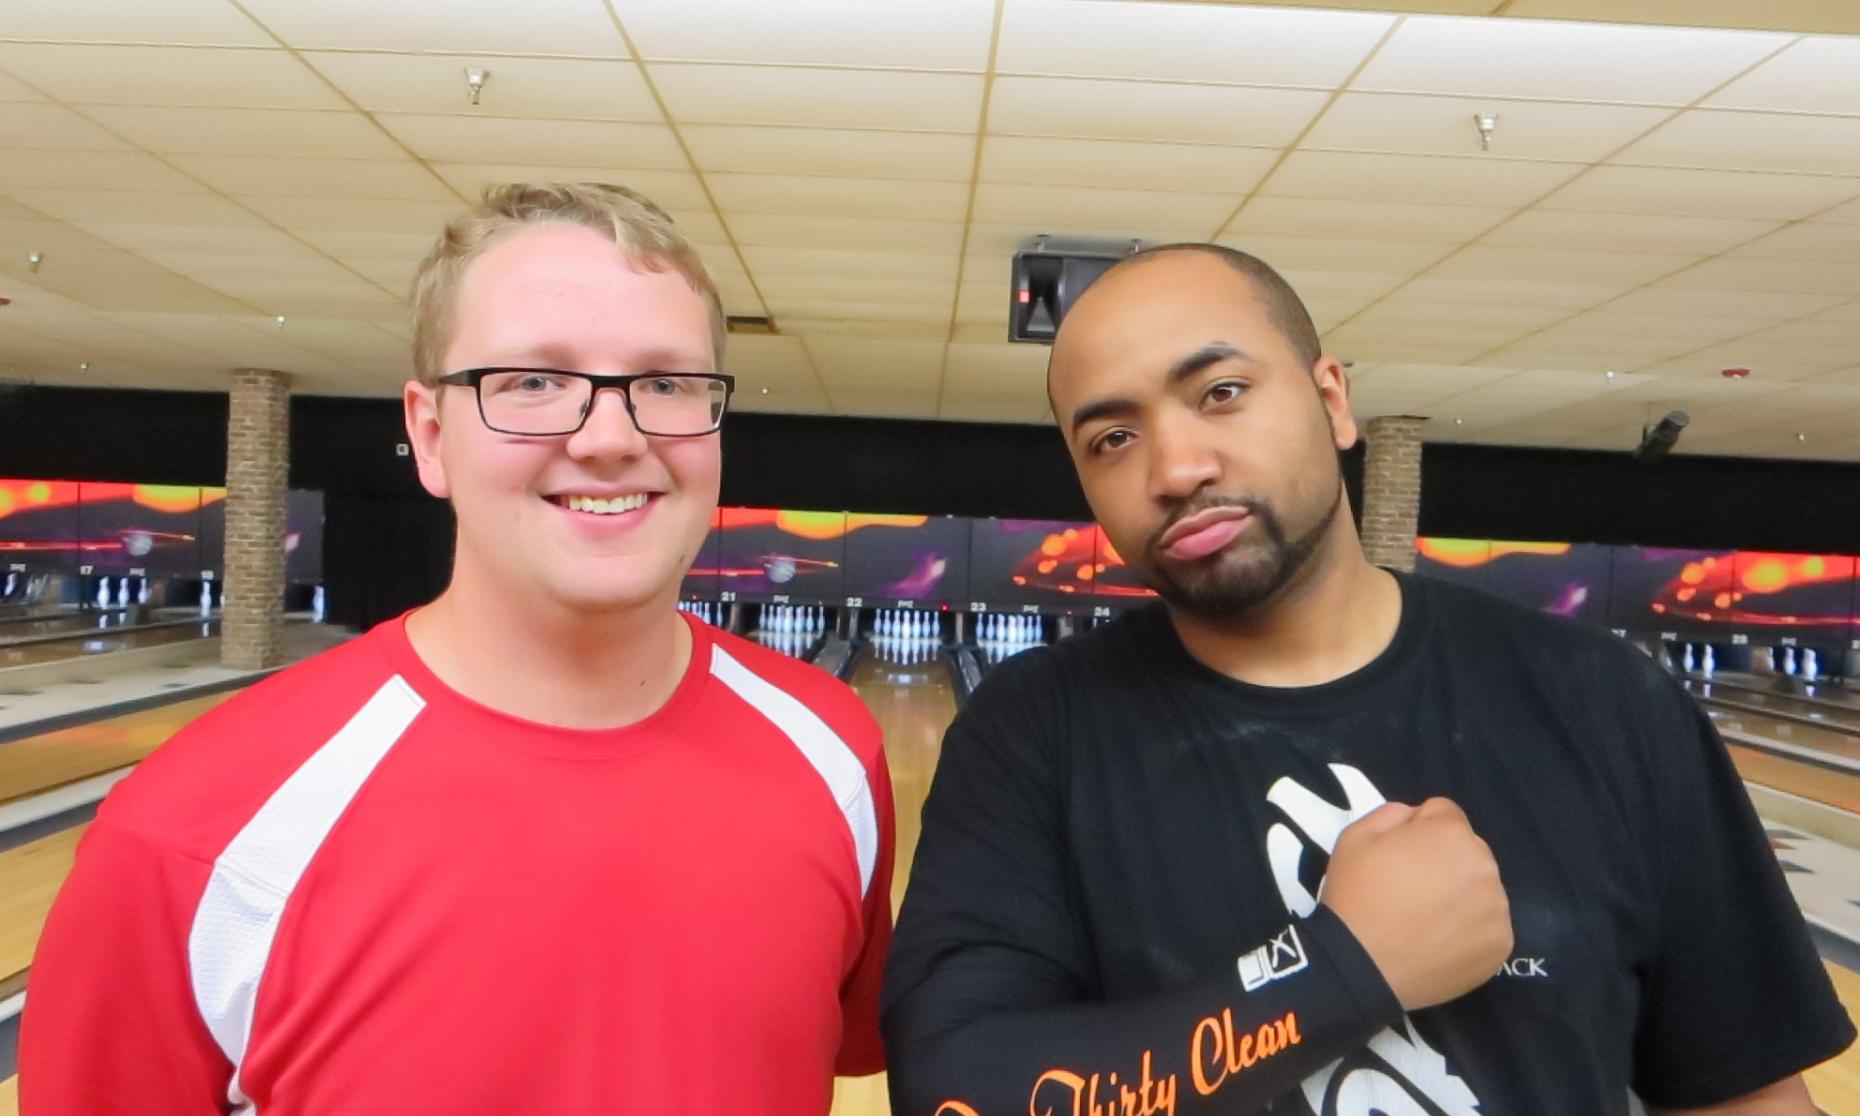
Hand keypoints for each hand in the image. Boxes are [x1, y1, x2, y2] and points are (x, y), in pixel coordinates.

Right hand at [1320, 798, 1512, 1011]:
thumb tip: (1417, 817)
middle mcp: (1485, 866)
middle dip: (1445, 861)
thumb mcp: (1356, 836)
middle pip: (1468, 851)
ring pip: (1480, 889)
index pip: (1444, 815)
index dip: (1417, 831)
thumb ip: (1394, 813)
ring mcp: (1497, 909)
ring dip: (1460, 895)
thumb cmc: (1356, 896)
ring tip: (1425, 919)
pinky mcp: (1500, 945)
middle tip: (1411, 890)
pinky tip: (1439, 941)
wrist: (1362, 965)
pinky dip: (1468, 930)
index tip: (1399, 857)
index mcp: (1452, 834)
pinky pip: (1487, 925)